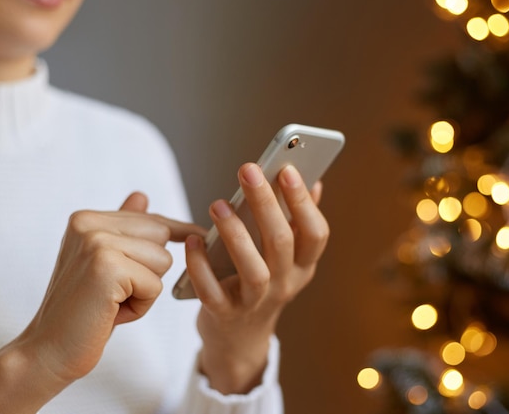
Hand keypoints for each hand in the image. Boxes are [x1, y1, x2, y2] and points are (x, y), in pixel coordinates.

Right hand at [0, 192, 204, 413]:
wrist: (50, 351)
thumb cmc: (83, 310)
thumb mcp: (105, 264)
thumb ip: (122, 231)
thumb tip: (141, 196)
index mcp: (86, 219)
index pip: (150, 219)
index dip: (178, 230)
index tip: (199, 232)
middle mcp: (88, 224)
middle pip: (161, 237)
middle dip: (151, 270)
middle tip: (115, 293)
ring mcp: (96, 243)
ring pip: (163, 261)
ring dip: (146, 290)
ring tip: (112, 303)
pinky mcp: (107, 268)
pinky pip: (155, 285)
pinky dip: (141, 306)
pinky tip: (112, 313)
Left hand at [185, 163, 328, 393]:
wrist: (239, 339)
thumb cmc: (261, 284)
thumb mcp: (287, 259)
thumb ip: (297, 222)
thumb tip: (314, 182)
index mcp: (303, 266)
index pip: (315, 234)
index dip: (304, 202)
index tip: (287, 169)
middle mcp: (285, 285)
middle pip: (282, 243)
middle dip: (266, 203)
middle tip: (249, 170)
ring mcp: (255, 302)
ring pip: (253, 270)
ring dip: (235, 234)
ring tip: (219, 205)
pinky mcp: (224, 315)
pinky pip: (212, 292)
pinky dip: (200, 267)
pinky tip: (192, 241)